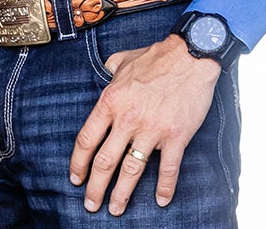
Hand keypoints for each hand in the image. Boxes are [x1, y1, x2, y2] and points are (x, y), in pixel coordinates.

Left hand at [67, 34, 219, 214]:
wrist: (190, 55)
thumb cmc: (156, 57)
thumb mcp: (122, 59)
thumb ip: (109, 71)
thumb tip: (104, 73)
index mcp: (110, 101)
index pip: (86, 140)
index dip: (78, 163)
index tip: (75, 178)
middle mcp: (127, 119)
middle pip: (105, 161)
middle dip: (95, 187)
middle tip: (90, 205)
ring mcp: (152, 129)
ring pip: (131, 169)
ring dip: (122, 193)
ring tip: (115, 209)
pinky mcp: (176, 136)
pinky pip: (168, 168)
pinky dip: (164, 187)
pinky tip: (160, 201)